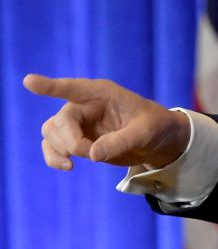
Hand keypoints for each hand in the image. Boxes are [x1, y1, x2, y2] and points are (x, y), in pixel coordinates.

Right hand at [23, 74, 189, 170]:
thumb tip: (92, 155)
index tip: (29, 81)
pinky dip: (54, 157)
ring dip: (60, 150)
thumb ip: (120, 141)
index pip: (73, 88)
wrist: (158, 140)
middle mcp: (85, 104)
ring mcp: (79, 122)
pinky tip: (68, 167)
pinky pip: (52, 146)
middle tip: (89, 154)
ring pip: (51, 133)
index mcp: (103, 93)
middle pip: (60, 121)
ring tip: (79, 162)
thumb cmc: (155, 126)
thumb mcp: (145, 132)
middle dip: (70, 142)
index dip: (51, 86)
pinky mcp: (76, 138)